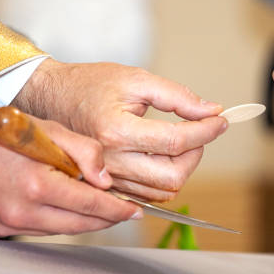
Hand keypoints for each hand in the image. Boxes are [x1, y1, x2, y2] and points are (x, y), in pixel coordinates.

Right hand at [0, 109, 142, 236]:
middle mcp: (21, 210)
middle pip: (79, 224)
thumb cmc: (0, 129)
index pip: (90, 205)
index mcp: (37, 184)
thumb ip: (85, 152)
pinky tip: (66, 207)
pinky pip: (39, 229)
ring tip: (99, 208)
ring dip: (83, 221)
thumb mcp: (49, 129)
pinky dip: (57, 221)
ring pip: (60, 230)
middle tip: (124, 211)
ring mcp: (6, 222)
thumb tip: (106, 180)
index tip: (134, 211)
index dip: (117, 210)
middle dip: (105, 219)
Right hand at [12, 60, 227, 200]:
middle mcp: (111, 160)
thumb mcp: (135, 79)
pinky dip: (164, 178)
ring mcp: (108, 176)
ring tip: (180, 141)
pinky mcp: (107, 184)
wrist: (53, 98)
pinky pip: (147, 194)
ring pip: (162, 190)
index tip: (219, 121)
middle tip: (199, 132)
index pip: (176, 142)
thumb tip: (209, 111)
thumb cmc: (89, 84)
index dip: (206, 131)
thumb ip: (176, 96)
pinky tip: (163, 155)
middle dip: (196, 155)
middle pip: (173, 176)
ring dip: (182, 167)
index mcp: (117, 131)